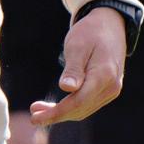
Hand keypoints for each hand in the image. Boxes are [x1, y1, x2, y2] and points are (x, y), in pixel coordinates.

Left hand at [26, 6, 127, 127]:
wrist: (110, 24)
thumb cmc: (90, 32)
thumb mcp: (78, 46)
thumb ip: (73, 69)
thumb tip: (67, 89)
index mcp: (103, 75)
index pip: (77, 102)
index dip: (56, 113)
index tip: (35, 118)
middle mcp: (111, 87)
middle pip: (79, 109)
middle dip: (55, 115)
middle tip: (33, 115)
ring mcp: (111, 90)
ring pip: (83, 109)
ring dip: (62, 113)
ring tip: (38, 109)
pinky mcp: (108, 90)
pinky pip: (87, 104)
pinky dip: (71, 107)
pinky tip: (55, 106)